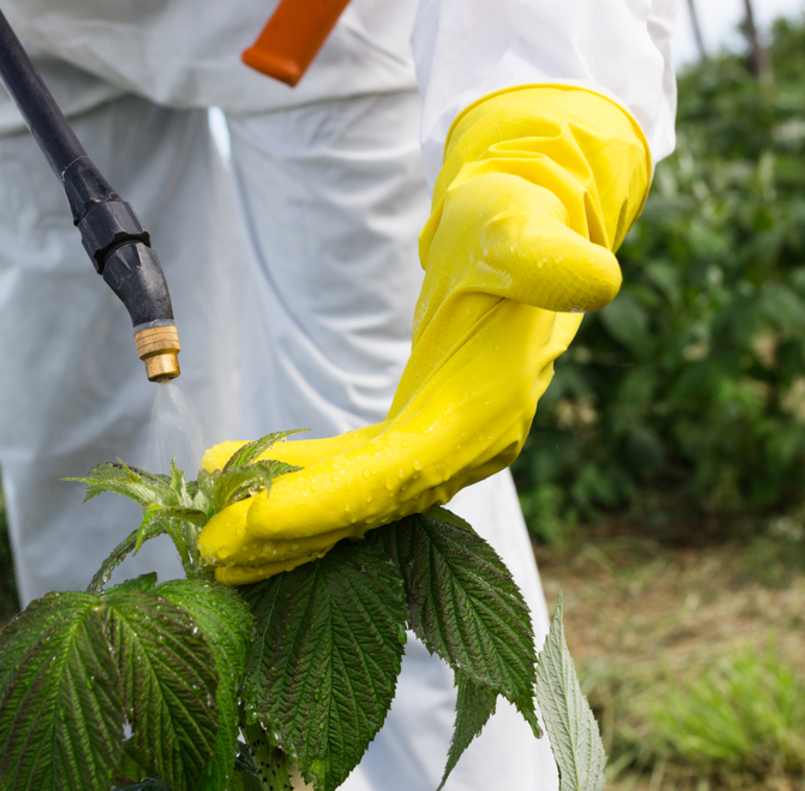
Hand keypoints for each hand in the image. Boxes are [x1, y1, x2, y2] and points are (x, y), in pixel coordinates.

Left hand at [198, 85, 650, 584]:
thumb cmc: (514, 222)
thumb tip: (595, 278)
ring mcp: (446, 446)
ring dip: (288, 525)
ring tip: (215, 541)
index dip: (322, 504)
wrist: (526, 224)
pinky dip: (302, 484)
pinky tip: (247, 480)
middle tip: (209, 553)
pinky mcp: (422, 434)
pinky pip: (355, 474)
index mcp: (485, 413)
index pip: (395, 477)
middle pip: (367, 507)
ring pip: (357, 501)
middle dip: (288, 534)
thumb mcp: (523, 229)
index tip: (248, 524)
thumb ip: (548, 260)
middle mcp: (468, 446)